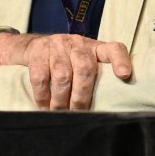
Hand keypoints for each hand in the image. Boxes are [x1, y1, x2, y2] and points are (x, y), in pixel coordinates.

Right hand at [0, 33, 131, 109]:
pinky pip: (40, 77)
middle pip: (85, 68)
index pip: (113, 49)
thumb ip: (94, 76)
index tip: (124, 75)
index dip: (120, 60)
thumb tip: (109, 105)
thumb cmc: (63, 61)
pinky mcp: (37, 50)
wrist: (30, 46)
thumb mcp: (81, 63)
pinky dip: (43, 96)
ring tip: (60, 112)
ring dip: (61, 100)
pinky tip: (44, 106)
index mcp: (94, 47)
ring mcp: (57, 45)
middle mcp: (77, 43)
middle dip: (81, 96)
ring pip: (62, 75)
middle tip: (78, 112)